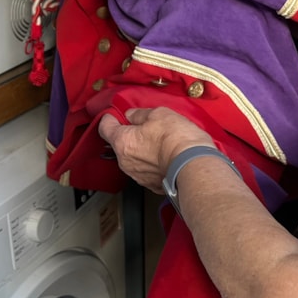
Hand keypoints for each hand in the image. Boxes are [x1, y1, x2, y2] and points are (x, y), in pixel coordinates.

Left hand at [97, 107, 212, 192]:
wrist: (193, 165)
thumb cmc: (176, 139)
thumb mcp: (159, 113)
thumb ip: (140, 114)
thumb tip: (132, 116)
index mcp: (122, 141)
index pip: (104, 128)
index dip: (111, 118)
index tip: (116, 114)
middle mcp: (125, 161)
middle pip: (120, 144)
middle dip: (130, 135)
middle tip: (146, 126)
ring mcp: (137, 175)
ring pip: (133, 158)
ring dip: (142, 150)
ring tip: (160, 142)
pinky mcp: (151, 184)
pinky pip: (146, 170)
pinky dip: (152, 163)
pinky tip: (165, 155)